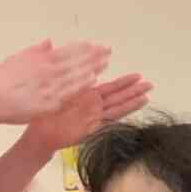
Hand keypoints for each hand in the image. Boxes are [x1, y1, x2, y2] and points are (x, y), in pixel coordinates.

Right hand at [0, 40, 109, 125]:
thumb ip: (37, 51)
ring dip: (91, 67)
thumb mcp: (18, 59)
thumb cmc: (4, 80)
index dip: (82, 47)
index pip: (66, 51)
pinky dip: (81, 85)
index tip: (95, 44)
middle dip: (91, 55)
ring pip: (74, 74)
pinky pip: (69, 93)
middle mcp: (46, 71)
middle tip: (107, 50)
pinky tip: (92, 81)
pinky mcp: (49, 103)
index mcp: (40, 60)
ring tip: (105, 62)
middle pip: (73, 60)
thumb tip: (50, 42)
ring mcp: (49, 87)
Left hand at [24, 73, 152, 151]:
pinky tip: (135, 106)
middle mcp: (94, 107)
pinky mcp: (93, 127)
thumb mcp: (55, 88)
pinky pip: (111, 118)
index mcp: (86, 96)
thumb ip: (65, 76)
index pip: (110, 87)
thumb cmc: (45, 112)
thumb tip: (71, 59)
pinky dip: (124, 111)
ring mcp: (95, 117)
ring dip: (133, 101)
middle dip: (134, 90)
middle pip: (118, 97)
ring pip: (118, 107)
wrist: (40, 132)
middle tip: (150, 84)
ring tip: (148, 94)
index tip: (137, 76)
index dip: (123, 82)